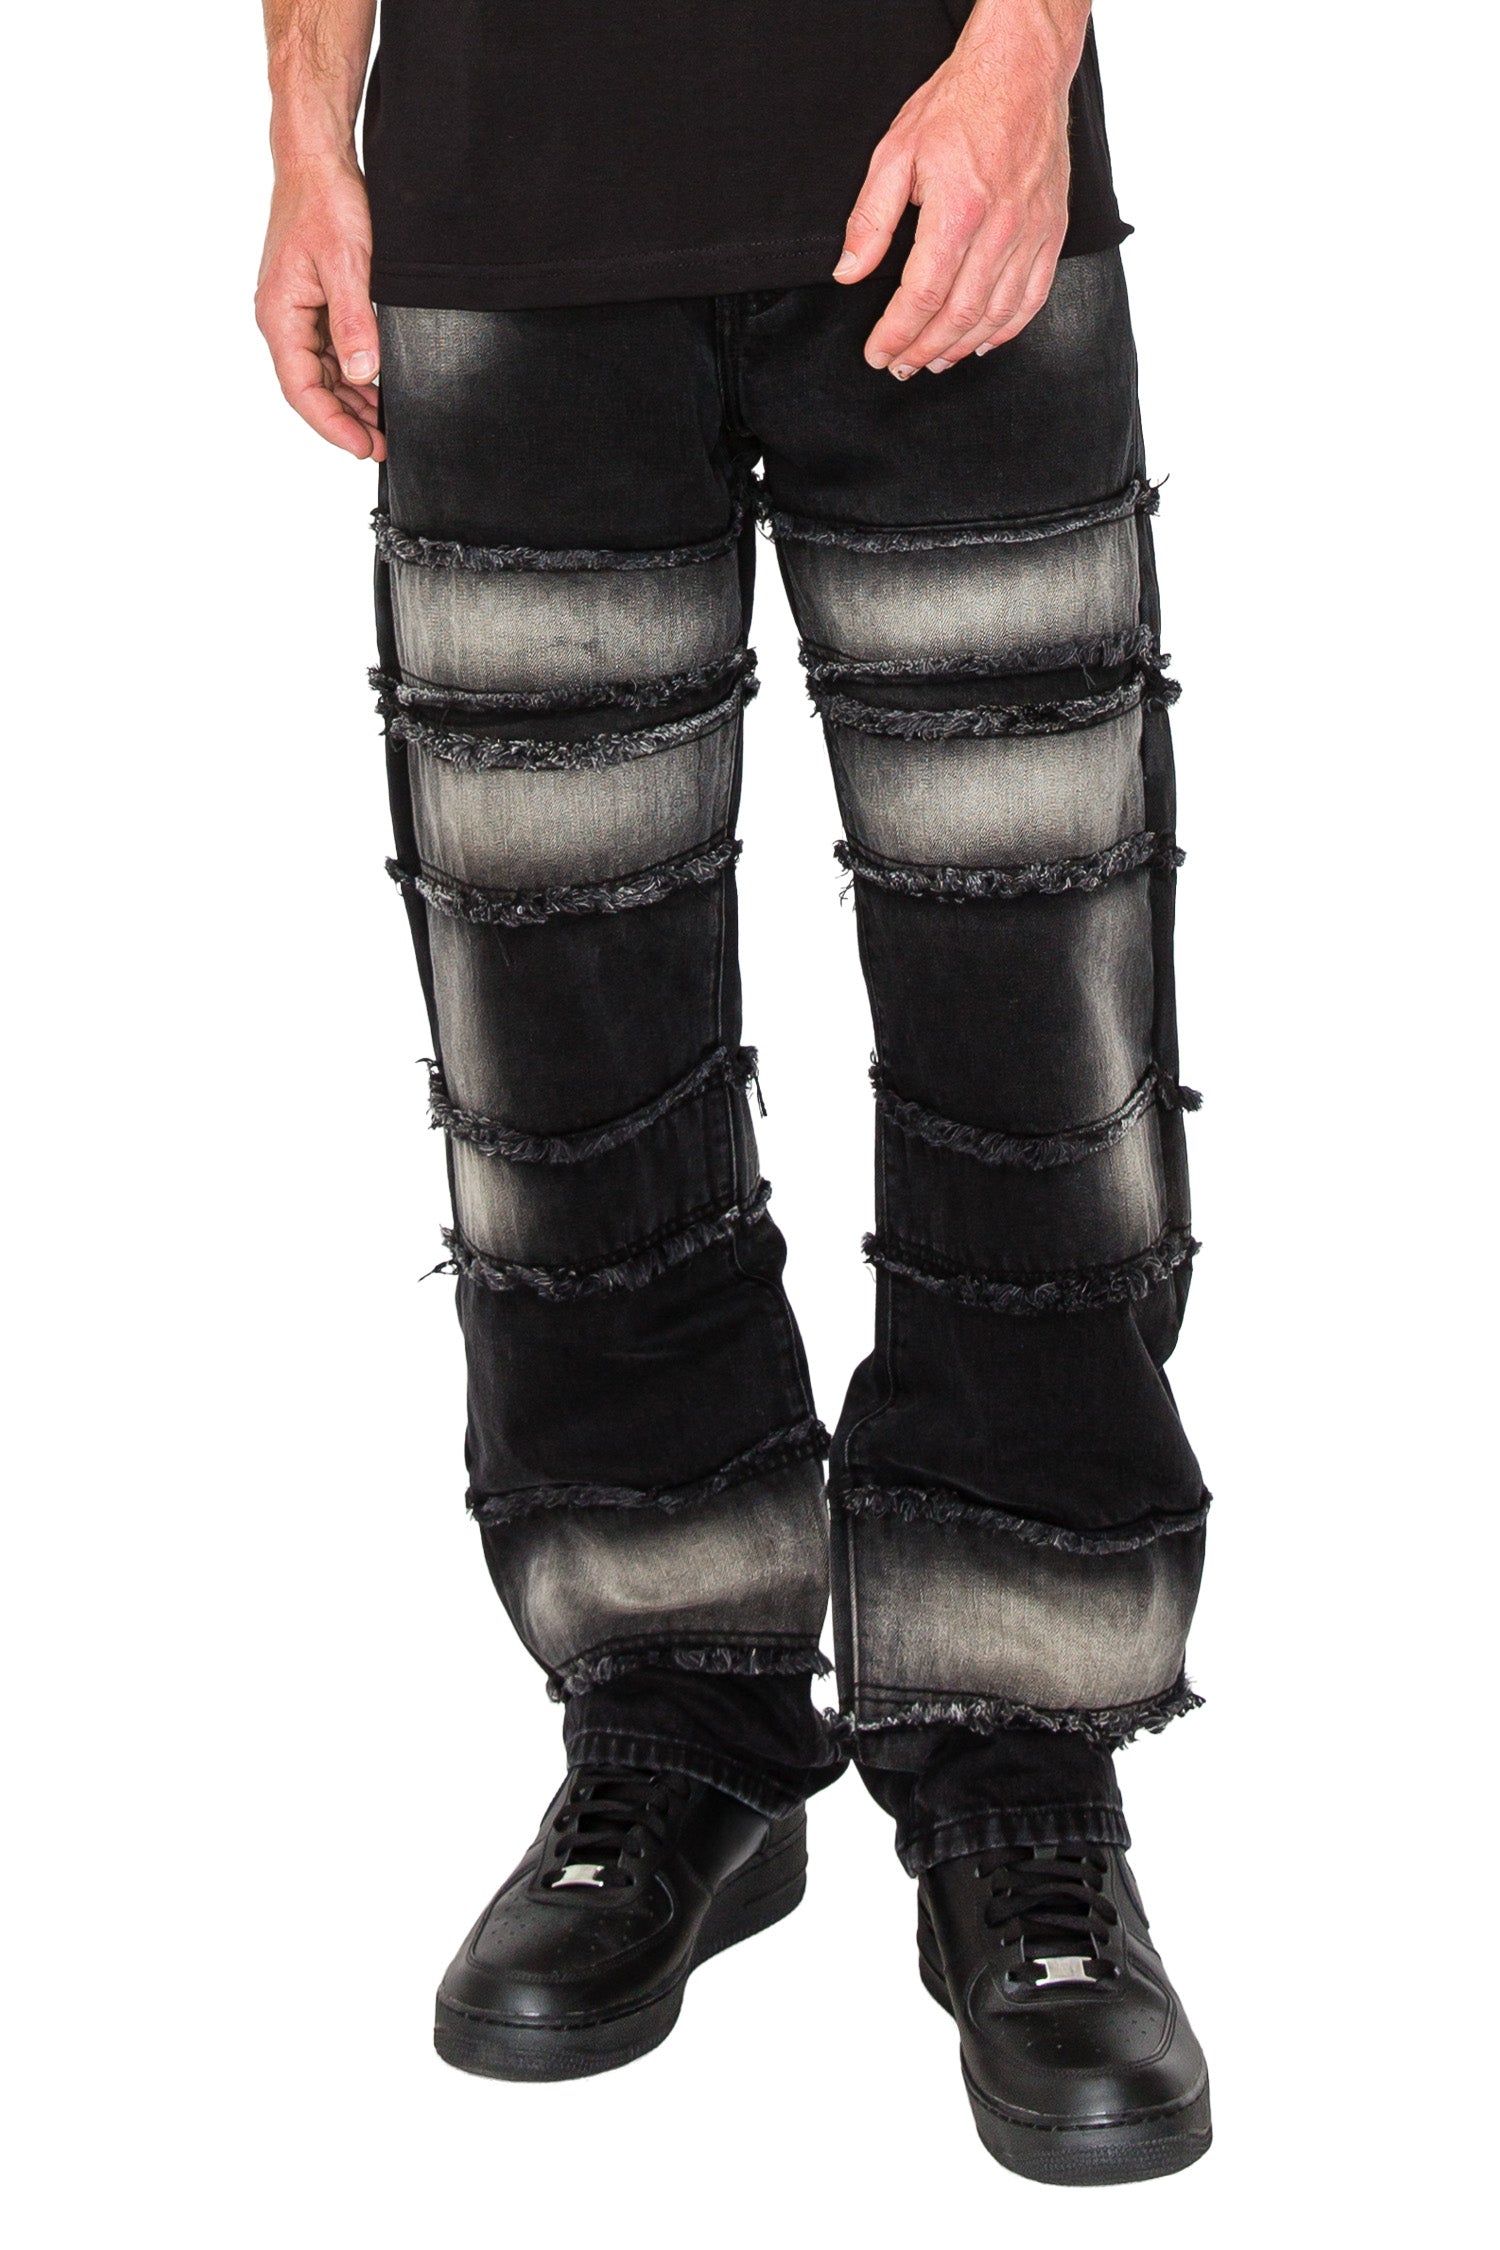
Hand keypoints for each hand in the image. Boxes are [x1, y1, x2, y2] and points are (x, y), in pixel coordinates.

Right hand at [256, 151, 384, 459]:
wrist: (318, 160)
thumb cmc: (324, 201)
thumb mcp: (347, 264)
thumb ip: (354, 322)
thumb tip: (360, 373)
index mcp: (280, 315)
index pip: (301, 390)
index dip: (333, 425)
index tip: (363, 447)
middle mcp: (283, 319)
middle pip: (311, 389)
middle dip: (346, 421)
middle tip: (384, 444)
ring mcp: (297, 312)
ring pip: (322, 374)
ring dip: (351, 401)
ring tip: (384, 423)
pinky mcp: (313, 303)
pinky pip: (330, 351)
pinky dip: (352, 374)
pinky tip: (377, 386)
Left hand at [833, 0, 1090, 375]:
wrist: (1022, 70)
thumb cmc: (959, 104)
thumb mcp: (896, 152)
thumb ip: (871, 219)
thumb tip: (849, 272)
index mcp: (958, 209)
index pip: (922, 295)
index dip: (896, 333)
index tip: (877, 352)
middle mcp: (1001, 228)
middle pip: (958, 316)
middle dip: (922, 349)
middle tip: (899, 366)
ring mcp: (1032, 233)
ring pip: (995, 316)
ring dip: (960, 348)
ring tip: (932, 361)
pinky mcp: (1051, 232)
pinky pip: (1032, 298)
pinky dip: (1005, 330)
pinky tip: (981, 342)